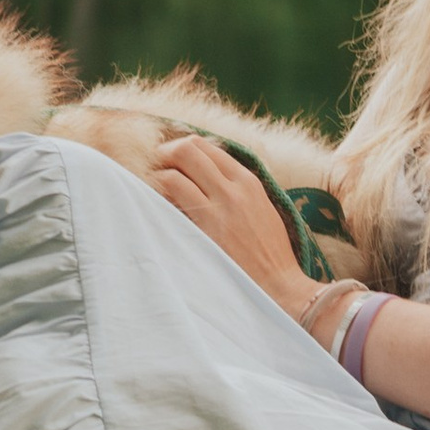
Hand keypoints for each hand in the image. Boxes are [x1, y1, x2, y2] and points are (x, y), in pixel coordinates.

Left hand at [146, 133, 308, 306]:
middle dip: (164, 154)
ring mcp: (218, 208)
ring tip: (150, 190)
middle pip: (187, 149)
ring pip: (174, 172)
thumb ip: (236, 188)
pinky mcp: (205, 230)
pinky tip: (155, 207)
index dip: (180, 148)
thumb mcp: (260, 207)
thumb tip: (205, 176)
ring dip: (156, 177)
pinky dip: (159, 198)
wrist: (279, 283)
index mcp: (248, 181)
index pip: (205, 146)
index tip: (168, 160)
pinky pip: (172, 201)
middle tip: (153, 169)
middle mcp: (233, 188)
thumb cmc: (270, 251)